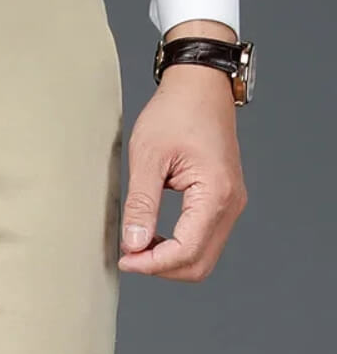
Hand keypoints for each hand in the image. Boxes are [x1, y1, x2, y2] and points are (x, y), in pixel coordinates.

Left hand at [118, 20, 247, 281]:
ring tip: (136, 244)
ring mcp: (230, 204)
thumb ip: (141, 205)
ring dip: (168, 259)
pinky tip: (152, 235)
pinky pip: (204, 239)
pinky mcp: (222, 201)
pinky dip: (178, 246)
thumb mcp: (147, 157)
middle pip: (198, 264)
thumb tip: (134, 245)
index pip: (185, 252)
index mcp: (214, 194)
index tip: (123, 259)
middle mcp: (230, 204)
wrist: (200, 86)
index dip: (151, 264)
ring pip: (202, 256)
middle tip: (127, 255)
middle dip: (160, 267)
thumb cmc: (175, 113)